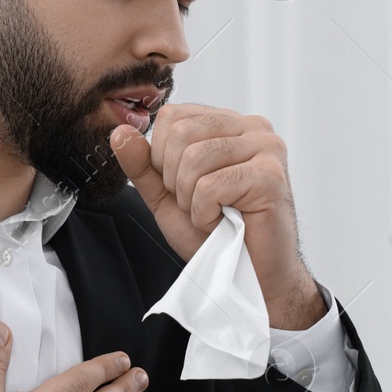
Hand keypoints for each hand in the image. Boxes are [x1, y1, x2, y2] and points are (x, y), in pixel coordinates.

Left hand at [110, 104, 325, 329]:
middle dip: (174, 179)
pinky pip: (210, 186)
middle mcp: (252, 127)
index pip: (172, 115)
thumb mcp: (167, 195)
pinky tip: (225, 223)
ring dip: (190, 200)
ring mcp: (267, 148)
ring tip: (213, 214)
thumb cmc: (215, 234)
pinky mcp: (271, 175)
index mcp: (229, 124)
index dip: (161, 156)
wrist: (249, 276)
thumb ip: (143, 164)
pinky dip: (205, 214)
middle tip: (198, 204)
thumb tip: (120, 133)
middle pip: (180, 132)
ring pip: (193, 158)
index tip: (184, 187)